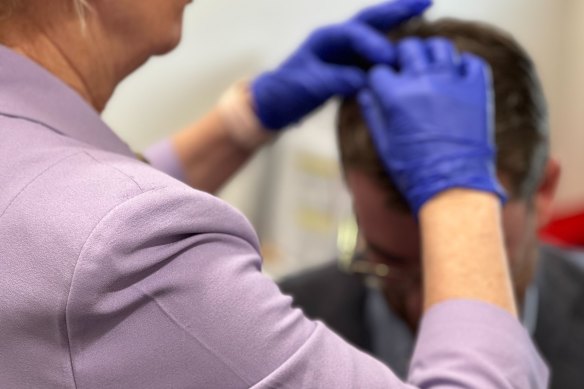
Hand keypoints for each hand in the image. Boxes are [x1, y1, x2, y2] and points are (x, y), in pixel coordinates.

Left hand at [251, 0, 430, 129]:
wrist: (276, 103)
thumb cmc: (286, 93)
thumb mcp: (307, 88)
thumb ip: (335, 81)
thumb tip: (364, 80)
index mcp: (325, 39)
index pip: (354, 35)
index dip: (373, 45)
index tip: (389, 61)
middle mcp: (337, 39)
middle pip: (371, 19)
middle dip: (398, 10)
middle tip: (426, 2)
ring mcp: (345, 50)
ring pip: (376, 30)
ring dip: (400, 19)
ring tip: (426, 9)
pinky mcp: (351, 63)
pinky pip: (376, 49)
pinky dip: (395, 42)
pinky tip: (412, 43)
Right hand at [358, 37, 505, 214]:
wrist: (453, 187)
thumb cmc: (413, 171)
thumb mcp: (383, 145)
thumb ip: (372, 114)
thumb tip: (365, 93)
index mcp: (395, 97)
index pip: (380, 71)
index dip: (379, 78)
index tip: (382, 86)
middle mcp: (422, 82)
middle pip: (408, 48)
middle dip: (402, 56)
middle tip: (405, 69)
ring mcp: (452, 82)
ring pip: (439, 46)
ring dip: (431, 53)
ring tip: (430, 68)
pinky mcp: (477, 89)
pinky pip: (470, 62)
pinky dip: (462, 64)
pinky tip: (455, 77)